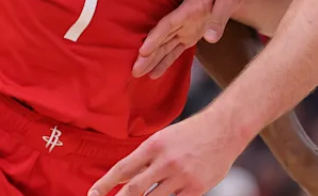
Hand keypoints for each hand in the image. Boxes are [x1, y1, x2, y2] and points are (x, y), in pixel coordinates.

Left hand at [89, 110, 245, 195]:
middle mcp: (165, 162)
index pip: (122, 169)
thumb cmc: (191, 132)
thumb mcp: (164, 138)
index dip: (104, 184)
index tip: (92, 195)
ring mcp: (181, 176)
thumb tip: (127, 177)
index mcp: (153, 145)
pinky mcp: (196, 188)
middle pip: (133, 190)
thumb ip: (146, 158)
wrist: (225, 129)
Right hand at [133, 0, 242, 77]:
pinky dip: (165, 61)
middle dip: (148, 54)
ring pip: (164, 46)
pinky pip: (174, 50)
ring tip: (138, 73)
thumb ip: (219, 18)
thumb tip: (211, 39)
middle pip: (161, 38)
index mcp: (189, 9)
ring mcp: (184, 28)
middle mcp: (182, 20)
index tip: (143, 50)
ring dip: (152, 59)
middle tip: (134, 70)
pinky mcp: (188, 35)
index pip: (168, 24)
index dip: (155, 37)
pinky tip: (154, 73)